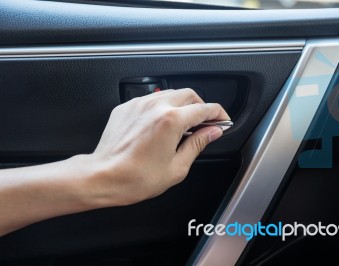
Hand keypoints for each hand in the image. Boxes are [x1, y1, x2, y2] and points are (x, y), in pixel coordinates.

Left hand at [87, 89, 229, 206]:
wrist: (102, 177)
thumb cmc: (135, 178)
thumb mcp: (177, 167)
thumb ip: (198, 144)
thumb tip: (212, 132)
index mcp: (171, 120)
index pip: (205, 108)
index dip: (219, 114)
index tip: (222, 121)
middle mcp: (156, 106)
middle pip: (189, 94)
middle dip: (202, 106)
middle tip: (206, 123)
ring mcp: (139, 104)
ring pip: (170, 93)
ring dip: (183, 105)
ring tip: (184, 124)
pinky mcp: (127, 107)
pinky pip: (151, 99)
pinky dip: (163, 107)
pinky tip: (162, 123)